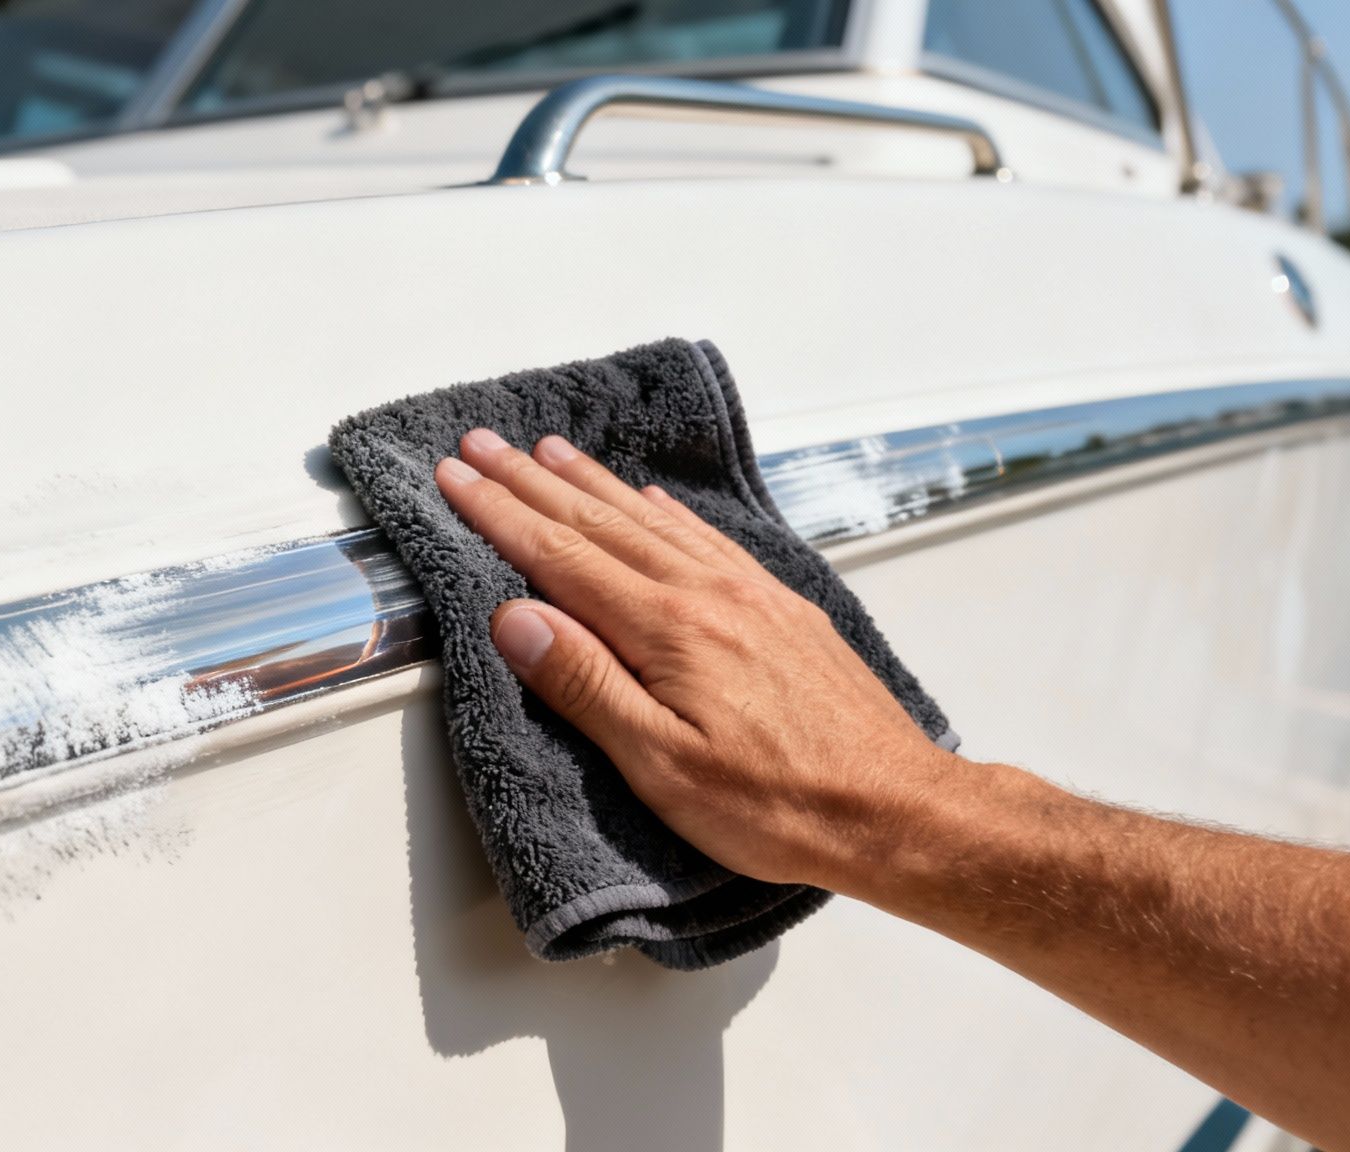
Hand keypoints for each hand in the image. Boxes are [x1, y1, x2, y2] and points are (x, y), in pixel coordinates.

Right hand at [433, 428, 955, 892]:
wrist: (895, 809)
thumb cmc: (778, 805)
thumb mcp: (661, 766)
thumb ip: (585, 684)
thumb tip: (515, 617)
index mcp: (668, 629)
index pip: (560, 557)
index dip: (499, 515)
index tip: (454, 479)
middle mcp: (707, 593)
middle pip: (599, 522)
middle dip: (530, 481)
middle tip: (480, 445)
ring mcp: (749, 594)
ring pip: (651, 519)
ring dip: (592, 482)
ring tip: (549, 450)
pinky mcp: (780, 609)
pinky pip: (706, 537)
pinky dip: (666, 509)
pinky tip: (651, 497)